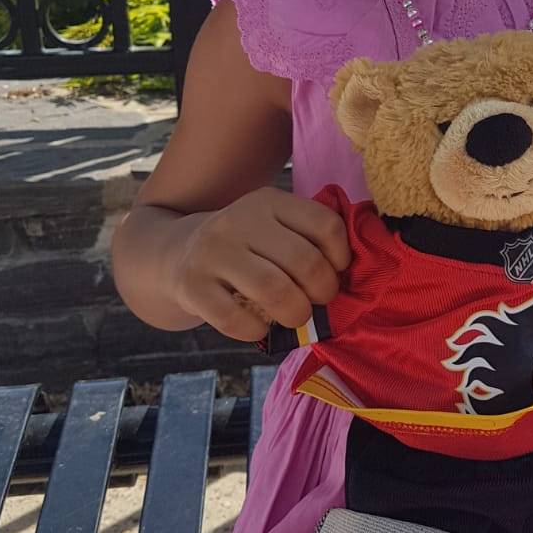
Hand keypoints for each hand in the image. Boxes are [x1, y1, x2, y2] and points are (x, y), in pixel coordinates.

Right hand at [170, 187, 350, 342]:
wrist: (175, 253)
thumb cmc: (245, 246)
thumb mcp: (273, 226)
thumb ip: (309, 239)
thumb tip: (357, 275)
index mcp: (269, 201)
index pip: (326, 224)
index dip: (341, 256)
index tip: (336, 271)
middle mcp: (239, 220)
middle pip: (305, 261)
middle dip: (323, 292)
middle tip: (318, 301)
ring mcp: (212, 252)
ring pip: (274, 291)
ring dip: (296, 314)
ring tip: (295, 316)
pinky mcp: (191, 286)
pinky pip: (236, 320)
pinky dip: (257, 331)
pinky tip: (259, 325)